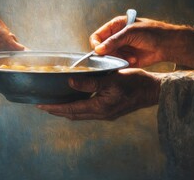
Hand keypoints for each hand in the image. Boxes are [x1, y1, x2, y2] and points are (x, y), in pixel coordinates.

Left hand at [37, 69, 160, 119]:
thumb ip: (90, 82)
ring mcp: (105, 114)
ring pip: (80, 114)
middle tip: (42, 105)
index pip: (71, 109)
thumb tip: (70, 82)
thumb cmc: (135, 82)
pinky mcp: (109, 111)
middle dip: (57, 110)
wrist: (153, 90)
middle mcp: (101, 114)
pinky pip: (88, 111)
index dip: (54, 107)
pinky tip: (74, 100)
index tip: (40, 105)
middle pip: (73, 114)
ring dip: (66, 109)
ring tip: (55, 103)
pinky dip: (77, 107)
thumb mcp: (111, 79)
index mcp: (100, 107)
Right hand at [89, 16, 193, 68]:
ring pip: (109, 58)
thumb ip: (113, 41)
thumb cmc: (151, 33)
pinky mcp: (126, 58)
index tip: (99, 51)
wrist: (168, 45)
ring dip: (118, 59)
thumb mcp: (130, 33)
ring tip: (131, 57)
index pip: (97, 36)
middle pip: (101, 49)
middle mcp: (116, 38)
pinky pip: (117, 63)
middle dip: (109, 54)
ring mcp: (121, 49)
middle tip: (118, 56)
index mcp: (115, 27)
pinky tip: (133, 60)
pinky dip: (123, 63)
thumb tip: (98, 50)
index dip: (96, 44)